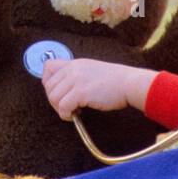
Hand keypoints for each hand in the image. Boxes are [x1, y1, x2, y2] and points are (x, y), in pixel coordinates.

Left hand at [40, 58, 156, 120]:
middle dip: (55, 100)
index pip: (48, 67)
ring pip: (53, 97)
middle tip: (67, 106)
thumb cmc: (115, 81)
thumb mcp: (92, 71)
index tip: (58, 93)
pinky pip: (63, 106)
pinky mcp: (81, 92)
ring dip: (60, 108)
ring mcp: (76, 79)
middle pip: (48, 86)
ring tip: (73, 111)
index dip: (48, 82)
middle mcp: (73, 69)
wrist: (129, 83)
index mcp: (75, 63)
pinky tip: (76, 115)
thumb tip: (65, 90)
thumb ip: (77, 75)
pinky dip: (66, 114)